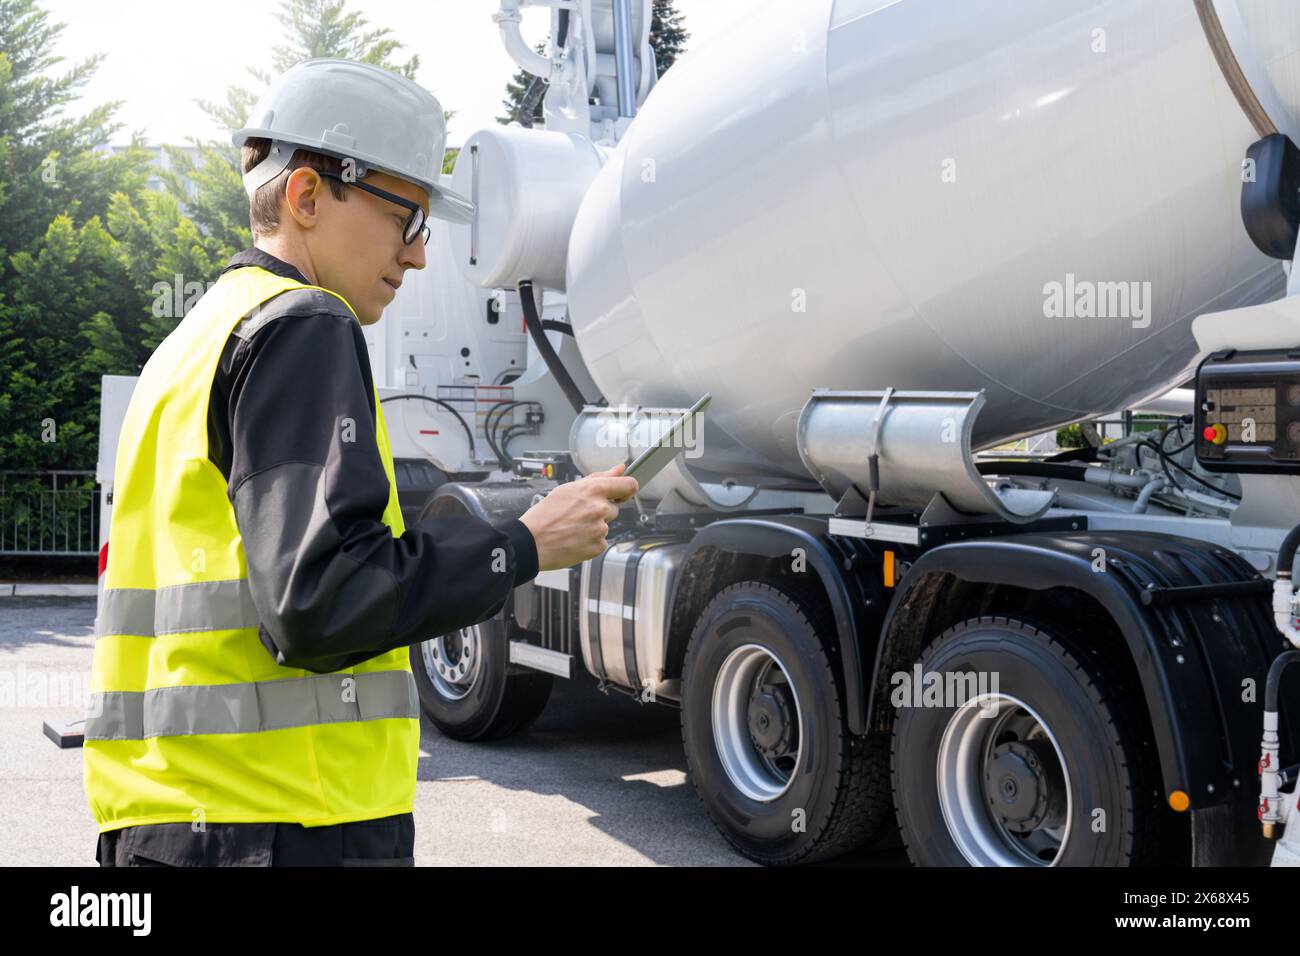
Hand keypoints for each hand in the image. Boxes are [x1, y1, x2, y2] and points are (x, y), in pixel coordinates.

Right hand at [518, 462, 638, 570]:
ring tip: (572, 527)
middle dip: (600, 510)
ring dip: (593, 526)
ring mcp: (600, 529)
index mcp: (594, 490)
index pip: (629, 485)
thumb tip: (620, 469)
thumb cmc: (545, 514)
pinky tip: (574, 538)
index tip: (623, 492)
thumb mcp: (569, 488)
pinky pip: (600, 541)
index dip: (627, 488)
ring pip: (605, 525)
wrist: (532, 542)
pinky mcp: (598, 547)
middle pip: (614, 508)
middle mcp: (600, 509)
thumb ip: (599, 477)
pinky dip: (590, 541)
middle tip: (578, 514)